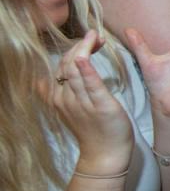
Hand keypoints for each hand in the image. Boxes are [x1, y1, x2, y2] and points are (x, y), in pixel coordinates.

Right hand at [52, 30, 133, 174]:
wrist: (105, 154)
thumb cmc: (92, 129)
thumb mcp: (70, 109)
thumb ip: (59, 94)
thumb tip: (42, 79)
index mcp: (58, 98)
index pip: (61, 66)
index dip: (74, 50)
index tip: (90, 41)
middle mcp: (66, 98)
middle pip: (67, 65)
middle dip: (81, 45)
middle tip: (96, 36)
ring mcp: (82, 102)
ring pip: (76, 71)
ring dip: (85, 49)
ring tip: (96, 37)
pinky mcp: (100, 106)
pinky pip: (91, 85)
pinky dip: (86, 70)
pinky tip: (84, 57)